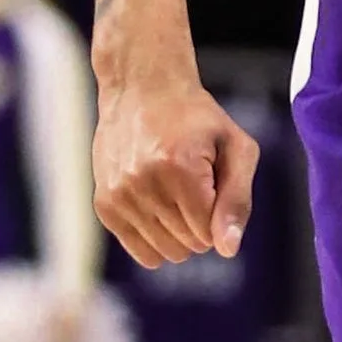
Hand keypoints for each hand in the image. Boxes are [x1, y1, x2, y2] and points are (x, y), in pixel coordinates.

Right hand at [94, 73, 256, 265]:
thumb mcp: (237, 148)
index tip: (213, 183)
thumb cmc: (197, 119)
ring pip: (165, 252)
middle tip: (194, 183)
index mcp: (180, 168)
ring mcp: (119, 195)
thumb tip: (227, 250)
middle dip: (201, 223)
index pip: (208, 233)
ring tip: (174, 192)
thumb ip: (237, 200)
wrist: (142, 89)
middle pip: (188, 245)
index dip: (219, 214)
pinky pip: (140, 252)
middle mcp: (144, 184)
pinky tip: (158, 206)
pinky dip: (156, 238)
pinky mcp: (104, 204)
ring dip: (178, 232)